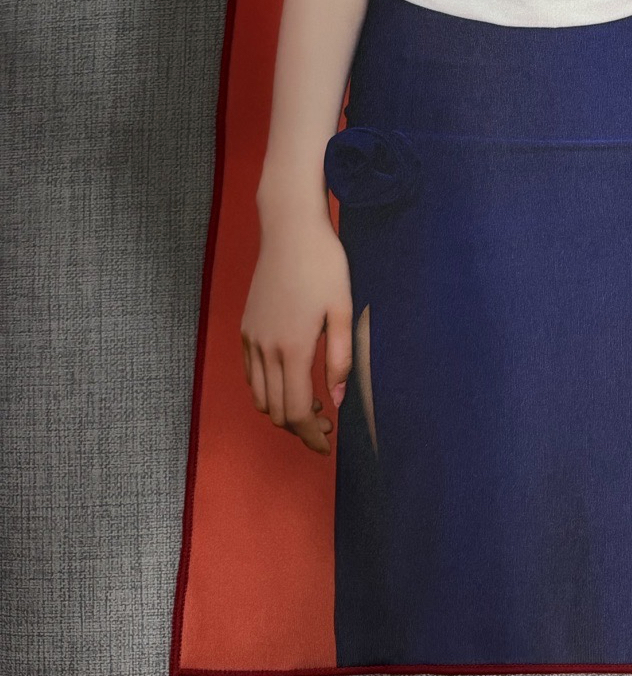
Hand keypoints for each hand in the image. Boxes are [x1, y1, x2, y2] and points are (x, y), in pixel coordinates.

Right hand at [240, 214, 353, 456]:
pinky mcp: (245, 329)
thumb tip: (339, 399)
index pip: (297, 411)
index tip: (329, 444)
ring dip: (282, 411)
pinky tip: (289, 381)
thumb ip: (341, 357)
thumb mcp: (344, 309)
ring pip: (260, 397)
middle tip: (326, 427)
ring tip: (312, 406)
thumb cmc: (324, 265)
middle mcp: (266, 349)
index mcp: (293, 348)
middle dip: (300, 429)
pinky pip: (251, 375)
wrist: (290, 231)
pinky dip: (267, 390)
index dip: (313, 435)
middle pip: (276, 412)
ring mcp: (251, 339)